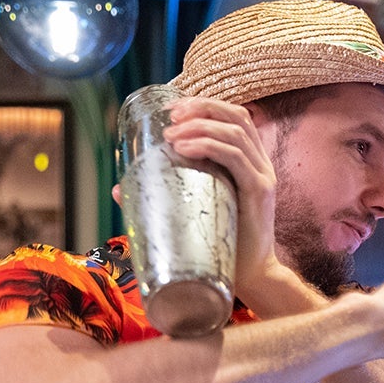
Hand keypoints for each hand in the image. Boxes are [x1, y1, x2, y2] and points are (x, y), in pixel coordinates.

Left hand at [160, 97, 285, 305]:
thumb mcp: (195, 211)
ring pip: (235, 133)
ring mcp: (262, 176)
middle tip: (171, 116)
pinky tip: (183, 148)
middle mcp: (261, 164)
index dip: (206, 106)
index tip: (173, 111)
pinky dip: (207, 145)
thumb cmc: (223, 245)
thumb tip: (121, 189)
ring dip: (199, 126)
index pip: (235, 118)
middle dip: (202, 108)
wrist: (251, 276)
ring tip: (171, 135)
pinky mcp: (259, 191)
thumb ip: (166, 196)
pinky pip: (235, 157)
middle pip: (238, 117)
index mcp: (250, 162)